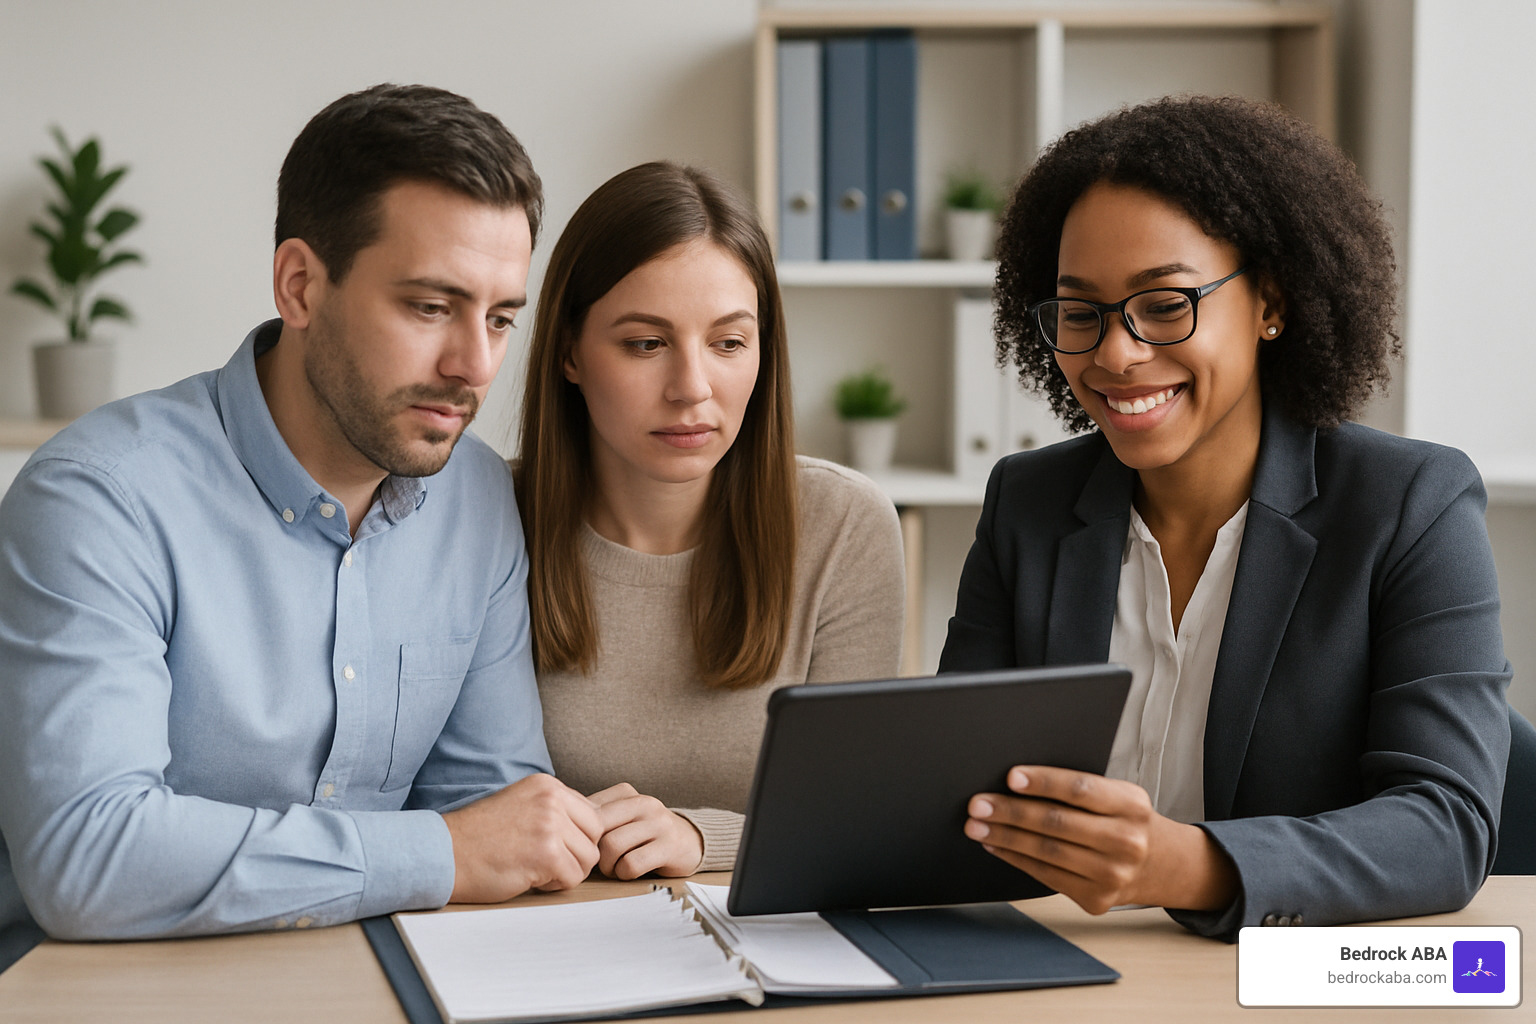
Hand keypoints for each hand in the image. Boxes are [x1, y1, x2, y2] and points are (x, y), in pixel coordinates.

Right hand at [440, 773, 601, 902]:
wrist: (444, 854)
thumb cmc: (479, 837)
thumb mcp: (522, 805)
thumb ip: (555, 811)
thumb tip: (593, 829)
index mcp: (547, 785)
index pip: (590, 813)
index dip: (575, 837)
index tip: (550, 847)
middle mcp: (552, 799)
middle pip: (595, 834)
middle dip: (576, 854)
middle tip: (546, 862)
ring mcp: (550, 824)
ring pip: (588, 858)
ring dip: (566, 871)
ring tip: (536, 869)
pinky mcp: (546, 853)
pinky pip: (572, 878)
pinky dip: (554, 885)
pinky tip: (529, 878)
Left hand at [588, 783, 704, 878]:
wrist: (690, 841)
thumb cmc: (646, 833)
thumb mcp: (622, 816)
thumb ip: (596, 816)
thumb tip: (561, 823)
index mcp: (627, 792)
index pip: (588, 810)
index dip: (581, 833)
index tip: (587, 845)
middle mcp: (644, 803)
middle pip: (597, 828)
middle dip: (592, 851)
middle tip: (596, 862)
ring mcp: (658, 823)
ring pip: (612, 847)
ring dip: (608, 866)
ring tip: (614, 867)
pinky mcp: (669, 846)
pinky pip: (631, 864)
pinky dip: (624, 874)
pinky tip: (629, 872)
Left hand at [964, 765, 1236, 914]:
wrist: (1159, 865)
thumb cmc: (1124, 820)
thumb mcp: (1116, 796)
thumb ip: (1078, 789)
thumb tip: (1016, 782)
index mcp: (1131, 804)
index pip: (1080, 789)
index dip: (1043, 782)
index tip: (1010, 777)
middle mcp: (1126, 841)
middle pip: (1057, 823)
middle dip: (1010, 812)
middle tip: (977, 804)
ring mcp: (1113, 874)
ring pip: (1047, 852)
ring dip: (1005, 838)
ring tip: (976, 826)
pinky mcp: (1097, 899)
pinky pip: (1046, 875)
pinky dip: (1016, 859)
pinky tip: (996, 846)